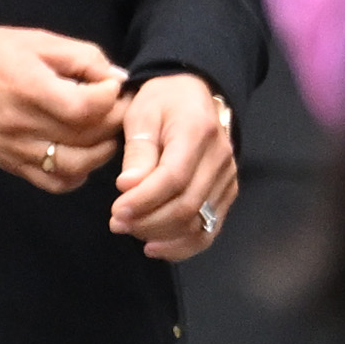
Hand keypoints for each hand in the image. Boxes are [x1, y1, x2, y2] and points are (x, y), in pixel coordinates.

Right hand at [0, 24, 129, 190]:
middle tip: (120, 109)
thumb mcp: (41, 41)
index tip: (113, 87)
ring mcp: (16, 150)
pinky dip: (77, 175)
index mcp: (30, 89)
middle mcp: (23, 125)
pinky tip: (81, 154)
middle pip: (87, 139)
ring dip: (101, 152)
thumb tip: (117, 80)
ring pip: (76, 168)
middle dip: (115, 123)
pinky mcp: (10, 163)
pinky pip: (54, 183)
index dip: (111, 99)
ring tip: (105, 132)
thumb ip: (84, 58)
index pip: (86, 108)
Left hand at [112, 69, 240, 259]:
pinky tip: (155, 246)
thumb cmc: (163, 102)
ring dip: (160, 235)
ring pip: (197, 224)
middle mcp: (220, 158)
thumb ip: (137, 150)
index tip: (117, 210)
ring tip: (131, 229)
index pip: (174, 178)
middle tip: (116, 222)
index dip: (144, 200)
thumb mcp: (141, 113)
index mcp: (198, 131)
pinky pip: (208, 231)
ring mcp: (227, 179)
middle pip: (187, 205)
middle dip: (147, 221)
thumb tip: (129, 187)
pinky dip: (181, 246)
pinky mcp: (227, 194)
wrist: (194, 97)